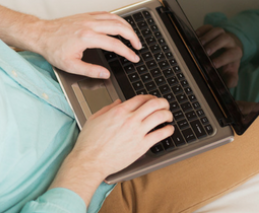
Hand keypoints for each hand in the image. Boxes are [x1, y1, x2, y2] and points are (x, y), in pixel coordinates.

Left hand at [36, 12, 141, 78]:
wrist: (41, 34)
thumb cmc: (53, 49)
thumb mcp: (70, 65)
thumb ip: (90, 71)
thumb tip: (105, 74)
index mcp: (87, 37)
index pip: (115, 44)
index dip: (127, 52)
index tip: (134, 57)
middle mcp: (90, 25)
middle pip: (119, 27)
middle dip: (132, 36)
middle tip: (138, 45)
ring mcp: (88, 18)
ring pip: (114, 18)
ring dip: (126, 26)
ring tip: (132, 36)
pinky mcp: (85, 15)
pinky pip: (105, 14)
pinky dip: (116, 19)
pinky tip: (119, 25)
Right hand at [49, 95, 173, 203]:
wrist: (90, 161)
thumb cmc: (89, 143)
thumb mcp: (94, 118)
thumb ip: (107, 108)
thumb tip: (118, 102)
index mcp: (119, 111)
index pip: (140, 98)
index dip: (149, 97)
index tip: (152, 100)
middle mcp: (130, 119)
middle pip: (154, 104)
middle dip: (163, 102)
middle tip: (165, 105)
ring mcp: (137, 132)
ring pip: (160, 116)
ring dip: (167, 114)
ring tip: (169, 116)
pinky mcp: (142, 146)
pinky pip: (160, 134)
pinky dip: (168, 130)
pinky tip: (169, 130)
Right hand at [196, 25, 242, 87]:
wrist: (227, 49)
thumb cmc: (228, 63)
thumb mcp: (231, 72)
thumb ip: (231, 79)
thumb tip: (228, 84)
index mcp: (235, 52)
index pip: (232, 54)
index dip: (223, 58)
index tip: (213, 64)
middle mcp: (229, 41)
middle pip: (225, 38)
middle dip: (215, 45)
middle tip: (206, 52)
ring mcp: (220, 33)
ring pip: (217, 30)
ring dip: (208, 37)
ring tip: (199, 44)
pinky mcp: (212, 29)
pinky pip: (208, 26)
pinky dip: (201, 30)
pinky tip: (195, 36)